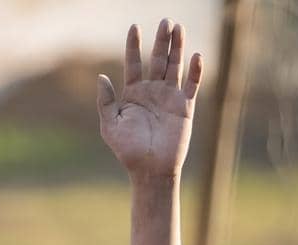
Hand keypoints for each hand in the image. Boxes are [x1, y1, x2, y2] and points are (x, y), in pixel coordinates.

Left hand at [98, 20, 201, 178]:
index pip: (134, 63)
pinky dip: (195, 71)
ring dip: (177, 48)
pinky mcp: (185, 107)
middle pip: (158, 59)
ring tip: (178, 28)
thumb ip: (105, 102)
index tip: (134, 27)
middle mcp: (153, 91)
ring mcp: (170, 97)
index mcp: (134, 94)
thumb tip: (101, 77)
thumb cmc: (128, 151)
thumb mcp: (110, 126)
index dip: (133, 46)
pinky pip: (192, 85)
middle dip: (161, 40)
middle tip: (165, 21)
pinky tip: (196, 55)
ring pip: (175, 66)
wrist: (150, 170)